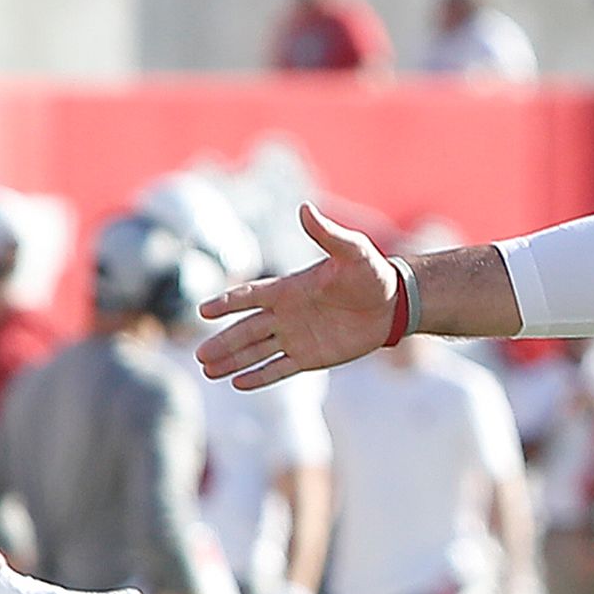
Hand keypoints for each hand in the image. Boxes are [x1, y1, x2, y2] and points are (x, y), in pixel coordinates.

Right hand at [196, 205, 401, 389]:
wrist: (394, 303)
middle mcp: (285, 314)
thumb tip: (306, 209)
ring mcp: (296, 337)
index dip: (227, 303)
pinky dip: (260, 376)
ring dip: (232, 361)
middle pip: (246, 330)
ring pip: (256, 351)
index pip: (250, 297)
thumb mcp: (352, 251)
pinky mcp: (311, 357)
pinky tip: (238, 384)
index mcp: (288, 289)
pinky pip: (280, 368)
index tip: (204, 312)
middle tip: (199, 356)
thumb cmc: (372, 273)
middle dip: (223, 342)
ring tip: (207, 370)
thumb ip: (327, 234)